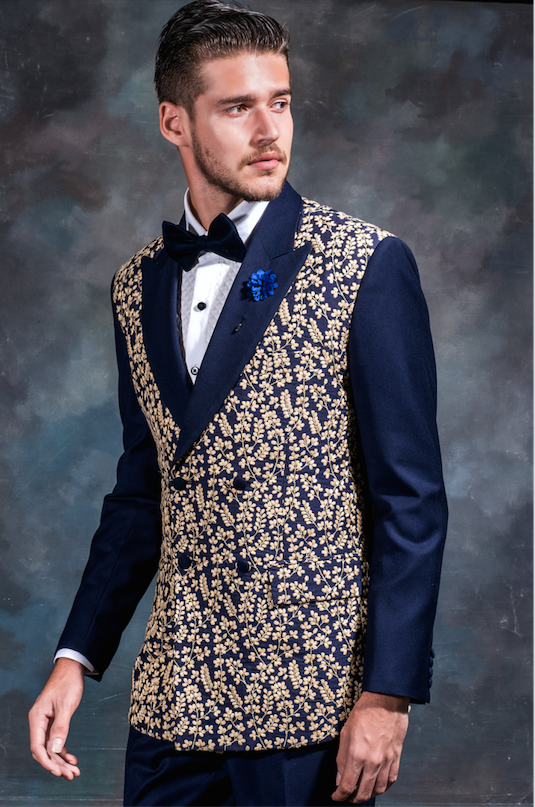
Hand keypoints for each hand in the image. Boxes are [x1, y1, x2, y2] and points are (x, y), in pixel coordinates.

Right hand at [28, 657, 84, 779]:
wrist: (72, 667)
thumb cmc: (67, 682)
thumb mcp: (66, 706)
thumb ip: (61, 728)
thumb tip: (55, 750)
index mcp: (37, 718)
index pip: (38, 747)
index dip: (47, 761)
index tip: (58, 772)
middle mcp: (38, 722)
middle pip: (44, 750)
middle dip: (57, 764)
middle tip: (72, 775)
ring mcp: (46, 722)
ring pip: (51, 748)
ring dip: (62, 760)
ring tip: (74, 771)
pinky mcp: (54, 721)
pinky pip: (56, 740)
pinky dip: (64, 750)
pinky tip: (73, 758)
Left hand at [332, 691, 409, 803]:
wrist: (385, 701)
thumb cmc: (364, 712)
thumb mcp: (345, 733)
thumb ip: (342, 758)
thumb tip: (340, 777)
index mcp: (357, 755)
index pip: (347, 786)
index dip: (340, 795)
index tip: (336, 796)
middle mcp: (373, 762)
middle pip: (363, 793)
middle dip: (353, 799)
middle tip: (347, 797)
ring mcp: (386, 761)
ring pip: (378, 790)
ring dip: (368, 795)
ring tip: (361, 793)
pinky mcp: (396, 757)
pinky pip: (391, 780)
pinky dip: (383, 787)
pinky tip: (377, 786)